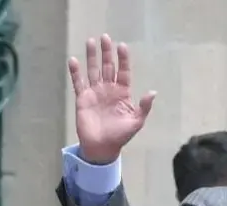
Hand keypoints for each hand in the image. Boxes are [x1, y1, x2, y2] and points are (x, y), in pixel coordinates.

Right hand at [68, 34, 155, 164]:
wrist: (103, 147)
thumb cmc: (121, 135)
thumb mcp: (136, 121)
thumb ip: (144, 107)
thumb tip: (152, 92)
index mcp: (123, 93)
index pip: (124, 72)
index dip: (123, 59)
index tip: (122, 46)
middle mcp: (109, 89)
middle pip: (108, 67)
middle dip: (106, 52)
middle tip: (105, 37)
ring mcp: (95, 92)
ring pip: (93, 70)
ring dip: (92, 57)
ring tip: (90, 42)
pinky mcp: (82, 98)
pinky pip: (79, 82)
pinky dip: (75, 72)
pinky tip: (74, 60)